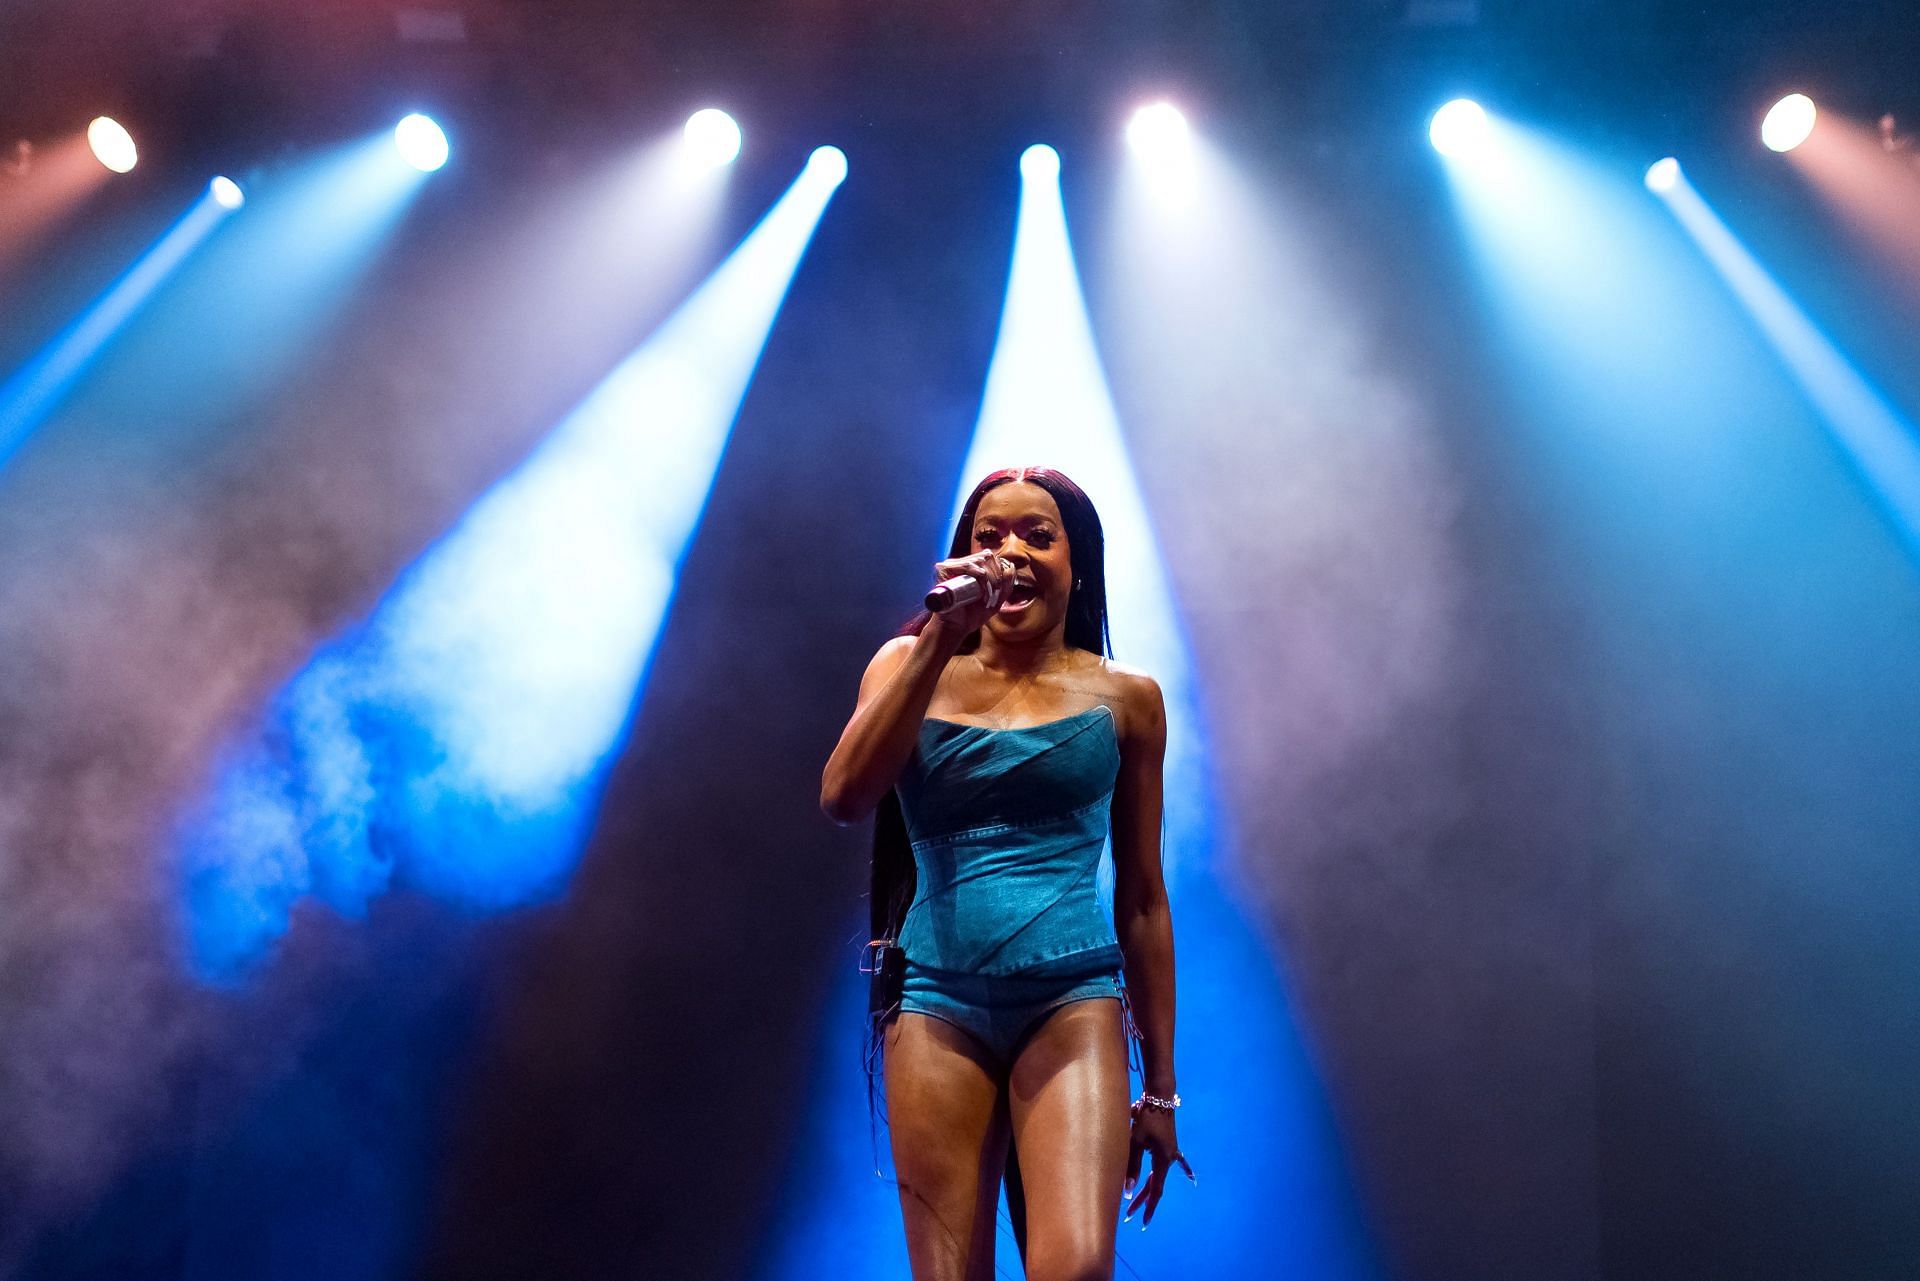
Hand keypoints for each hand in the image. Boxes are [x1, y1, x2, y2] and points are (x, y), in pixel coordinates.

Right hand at [927, 551, 1012, 637]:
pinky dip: (979, 576)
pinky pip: (967, 565)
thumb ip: (1006, 585)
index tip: (999, 591)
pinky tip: (980, 591)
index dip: (1000, 572)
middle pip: (986, 557)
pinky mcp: (943, 570)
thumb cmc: (972, 615)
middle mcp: (960, 564)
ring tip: (987, 596)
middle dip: (996, 577)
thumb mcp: (996, 600)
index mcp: (970, 568)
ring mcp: (951, 565)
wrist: (956, 628)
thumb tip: (1011, 566)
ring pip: (979, 561)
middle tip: (994, 595)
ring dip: (989, 579)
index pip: (990, 558)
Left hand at [1123, 1101, 1191, 1226]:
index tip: (1143, 1221)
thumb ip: (1132, 1166)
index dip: (1148, 1206)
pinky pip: (1170, 1163)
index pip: (1156, 1190)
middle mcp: (1169, 1159)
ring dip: (1146, 1189)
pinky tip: (1192, 1179)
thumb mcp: (1135, 1141)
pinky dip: (1178, 1171)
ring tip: (1136, 1203)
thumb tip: (1127, 1191)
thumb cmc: (1146, 1117)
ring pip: (1157, 1175)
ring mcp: (1169, 1152)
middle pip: (1155, 1184)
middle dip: (1142, 1200)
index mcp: (1163, 1161)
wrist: (1160, 1096)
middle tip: (1130, 1216)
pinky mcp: (1167, 1145)